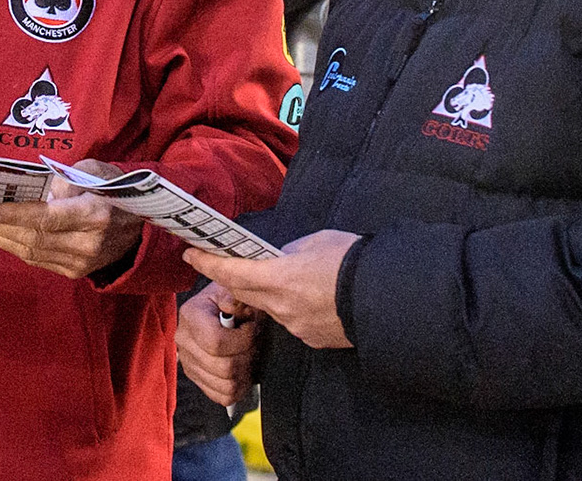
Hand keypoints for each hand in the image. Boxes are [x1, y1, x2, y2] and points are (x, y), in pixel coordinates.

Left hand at [0, 159, 142, 278]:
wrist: (140, 230)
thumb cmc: (113, 191)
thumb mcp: (95, 172)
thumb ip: (67, 178)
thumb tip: (41, 192)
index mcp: (93, 215)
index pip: (45, 218)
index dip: (13, 216)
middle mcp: (86, 243)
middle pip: (33, 238)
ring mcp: (81, 262)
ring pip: (31, 253)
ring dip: (0, 240)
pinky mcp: (75, 272)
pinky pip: (38, 260)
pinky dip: (15, 248)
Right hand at [178, 283, 259, 404]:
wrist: (230, 312)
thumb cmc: (236, 304)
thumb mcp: (238, 292)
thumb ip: (236, 298)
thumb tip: (231, 305)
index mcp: (190, 315)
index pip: (215, 342)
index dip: (242, 340)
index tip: (251, 329)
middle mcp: (184, 339)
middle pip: (223, 367)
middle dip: (247, 356)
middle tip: (253, 344)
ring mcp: (188, 361)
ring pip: (225, 385)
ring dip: (244, 373)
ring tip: (247, 355)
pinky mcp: (196, 378)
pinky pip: (222, 396)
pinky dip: (238, 388)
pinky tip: (241, 370)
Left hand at [185, 229, 359, 349]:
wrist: (390, 299)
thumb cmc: (354, 263)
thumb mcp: (316, 243)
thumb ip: (289, 252)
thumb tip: (280, 257)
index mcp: (280, 278)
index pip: (231, 272)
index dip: (208, 264)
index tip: (191, 255)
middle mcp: (282, 306)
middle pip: (245, 292)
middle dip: (236, 279)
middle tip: (231, 264)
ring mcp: (296, 326)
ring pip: (270, 308)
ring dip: (271, 294)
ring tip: (293, 279)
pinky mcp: (312, 339)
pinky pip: (292, 321)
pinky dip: (293, 309)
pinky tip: (312, 299)